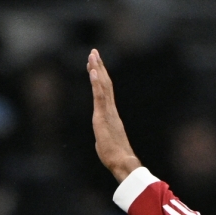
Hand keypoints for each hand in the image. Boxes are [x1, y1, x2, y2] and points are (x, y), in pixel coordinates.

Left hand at [87, 48, 140, 182]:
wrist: (122, 162)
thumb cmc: (115, 157)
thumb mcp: (106, 142)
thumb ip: (104, 135)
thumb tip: (103, 138)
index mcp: (111, 115)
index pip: (104, 92)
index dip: (99, 78)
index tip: (94, 65)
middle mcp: (111, 110)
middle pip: (105, 84)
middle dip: (99, 67)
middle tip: (94, 51)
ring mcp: (108, 112)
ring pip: (103, 86)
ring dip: (97, 69)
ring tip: (93, 55)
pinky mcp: (103, 116)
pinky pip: (100, 96)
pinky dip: (96, 82)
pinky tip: (93, 71)